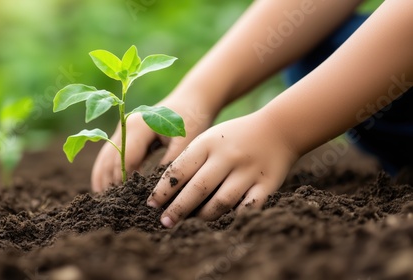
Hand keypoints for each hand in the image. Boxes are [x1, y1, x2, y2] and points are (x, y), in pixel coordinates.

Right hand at [91, 97, 214, 191]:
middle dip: (112, 183)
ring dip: (103, 178)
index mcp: (139, 127)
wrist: (193, 99)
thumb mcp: (185, 142)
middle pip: (112, 160)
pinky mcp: (125, 133)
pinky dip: (104, 170)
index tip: (128, 202)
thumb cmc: (192, 119)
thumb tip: (157, 191)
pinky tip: (103, 187)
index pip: (126, 160)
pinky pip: (109, 154)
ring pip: (106, 157)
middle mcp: (125, 126)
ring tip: (103, 201)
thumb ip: (171, 164)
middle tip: (113, 208)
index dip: (125, 182)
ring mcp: (122, 128)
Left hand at [146, 111, 298, 227]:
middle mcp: (227, 157)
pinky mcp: (266, 185)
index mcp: (208, 143)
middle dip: (178, 209)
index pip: (179, 170)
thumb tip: (167, 194)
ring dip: (203, 216)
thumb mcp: (209, 139)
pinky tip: (222, 223)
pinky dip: (234, 217)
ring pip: (221, 202)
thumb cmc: (233, 138)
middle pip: (197, 189)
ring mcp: (247, 171)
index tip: (152, 204)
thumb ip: (190, 161)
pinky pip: (247, 208)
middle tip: (165, 222)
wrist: (278, 128)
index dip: (163, 190)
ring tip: (191, 223)